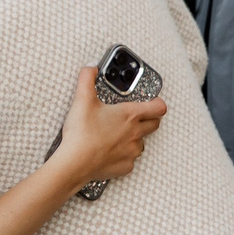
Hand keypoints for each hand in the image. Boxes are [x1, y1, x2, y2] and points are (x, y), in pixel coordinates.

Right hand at [53, 67, 164, 185]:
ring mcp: (131, 151)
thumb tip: (90, 68)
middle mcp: (135, 133)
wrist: (75, 162)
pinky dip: (123, 155)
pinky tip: (110, 152)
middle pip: (154, 124)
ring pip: (141, 143)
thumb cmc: (82, 133)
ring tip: (118, 135)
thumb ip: (87, 79)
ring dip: (134, 138)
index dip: (158, 103)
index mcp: (129, 115)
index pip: (158, 107)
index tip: (153, 102)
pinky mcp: (125, 166)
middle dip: (149, 119)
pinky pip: (130, 160)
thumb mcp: (82, 100)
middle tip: (136, 117)